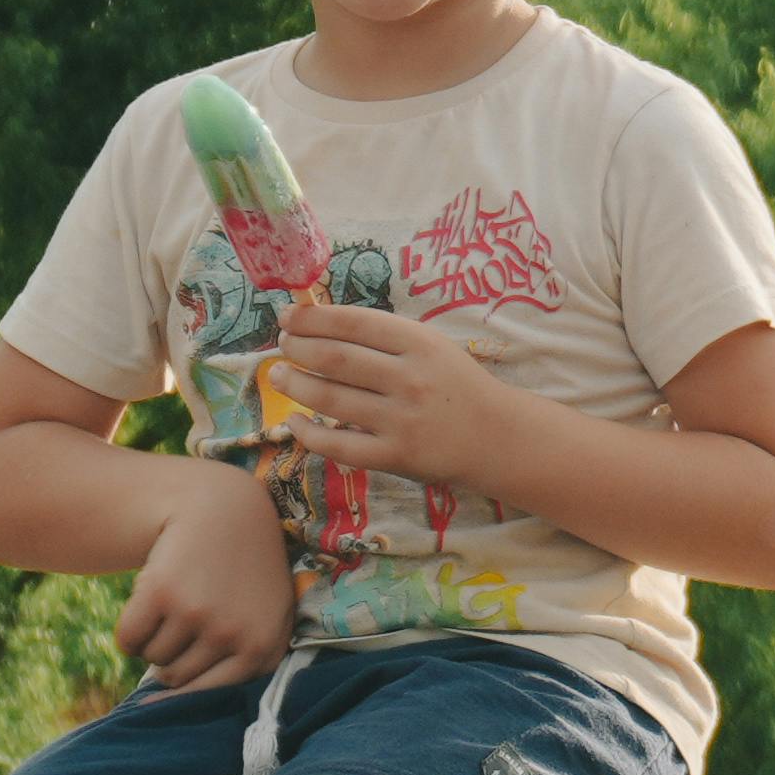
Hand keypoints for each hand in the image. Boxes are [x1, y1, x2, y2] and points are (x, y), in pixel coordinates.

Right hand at [115, 467, 298, 693]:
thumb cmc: (241, 573)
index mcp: (263, 649)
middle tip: (185, 616)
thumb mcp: (264, 617)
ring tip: (175, 602)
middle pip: (175, 679)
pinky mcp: (162, 594)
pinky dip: (129, 629)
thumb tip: (173, 710)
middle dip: (170, 656)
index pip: (208, 695)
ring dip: (152, 639)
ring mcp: (198, 615)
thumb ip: (240, 663)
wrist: (222, 509)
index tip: (178, 672)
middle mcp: (234, 636)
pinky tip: (149, 599)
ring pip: (151, 659)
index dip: (187, 685)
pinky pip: (128, 640)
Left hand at [271, 296, 525, 496]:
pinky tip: (295, 421)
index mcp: (420, 343)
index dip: (312, 318)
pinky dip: (308, 433)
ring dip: (294, 384)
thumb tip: (320, 324)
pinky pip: (339, 446)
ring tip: (277, 374)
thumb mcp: (431, 347)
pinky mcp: (395, 456)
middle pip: (335, 358)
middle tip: (282, 345)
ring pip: (330, 398)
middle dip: (297, 348)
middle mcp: (409, 379)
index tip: (287, 318)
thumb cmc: (457, 385)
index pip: (353, 323)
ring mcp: (401, 420)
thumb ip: (384, 337)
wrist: (497, 436)